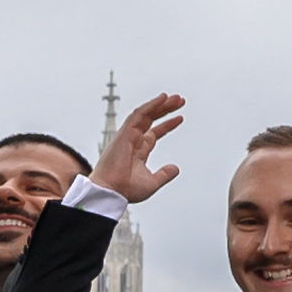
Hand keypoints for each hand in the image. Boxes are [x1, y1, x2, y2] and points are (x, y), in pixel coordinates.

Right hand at [95, 90, 183, 205]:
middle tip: (180, 100)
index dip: (167, 124)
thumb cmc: (125, 190)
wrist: (112, 192)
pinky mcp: (124, 133)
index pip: (154, 133)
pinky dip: (150, 105)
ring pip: (145, 114)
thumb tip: (175, 168)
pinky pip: (138, 115)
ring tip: (175, 98)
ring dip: (160, 104)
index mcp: (138, 151)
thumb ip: (164, 174)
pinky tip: (162, 99)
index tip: (180, 118)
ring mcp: (127, 136)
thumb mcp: (152, 183)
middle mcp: (132, 141)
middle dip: (165, 109)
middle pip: (150, 119)